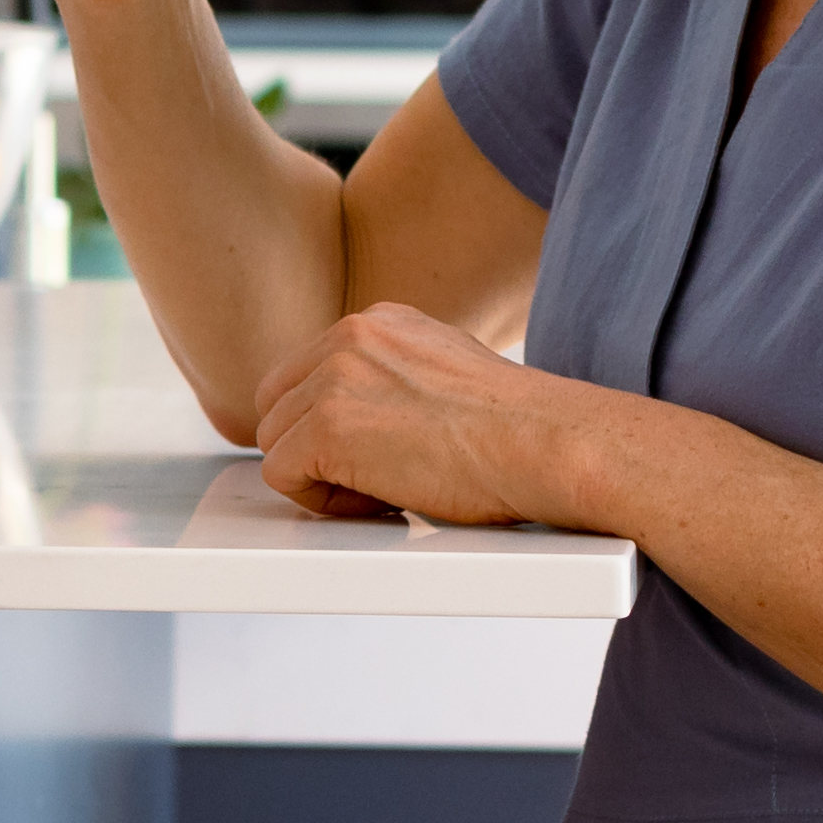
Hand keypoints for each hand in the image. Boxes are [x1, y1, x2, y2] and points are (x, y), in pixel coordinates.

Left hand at [248, 301, 589, 531]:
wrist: (545, 444)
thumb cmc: (517, 430)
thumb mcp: (446, 373)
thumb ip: (394, 378)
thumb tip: (367, 414)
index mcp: (380, 321)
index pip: (307, 373)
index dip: (327, 424)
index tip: (372, 452)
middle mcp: (351, 337)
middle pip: (278, 404)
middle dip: (311, 447)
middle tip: (373, 477)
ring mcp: (334, 379)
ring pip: (277, 441)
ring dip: (322, 476)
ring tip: (387, 488)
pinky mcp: (326, 427)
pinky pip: (282, 474)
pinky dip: (323, 500)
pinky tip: (381, 499)